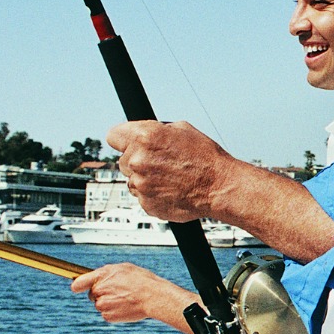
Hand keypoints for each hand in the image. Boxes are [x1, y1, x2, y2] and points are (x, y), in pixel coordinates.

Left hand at [70, 263, 194, 328]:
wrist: (153, 297)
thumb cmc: (142, 280)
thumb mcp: (123, 268)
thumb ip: (106, 273)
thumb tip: (97, 277)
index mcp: (101, 276)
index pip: (78, 283)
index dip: (77, 286)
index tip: (77, 288)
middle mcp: (98, 290)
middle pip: (92, 294)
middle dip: (102, 293)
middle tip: (119, 291)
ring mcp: (102, 304)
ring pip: (101, 305)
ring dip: (109, 303)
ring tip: (126, 298)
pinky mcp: (108, 316)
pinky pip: (107, 314)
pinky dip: (115, 312)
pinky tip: (126, 307)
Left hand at [107, 120, 237, 221]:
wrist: (219, 186)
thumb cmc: (206, 158)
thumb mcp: (182, 129)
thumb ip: (155, 131)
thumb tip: (141, 133)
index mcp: (145, 138)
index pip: (113, 136)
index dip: (123, 139)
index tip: (129, 144)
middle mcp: (138, 161)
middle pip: (123, 160)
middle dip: (138, 160)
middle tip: (160, 163)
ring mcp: (140, 184)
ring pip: (132, 180)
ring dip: (145, 179)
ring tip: (169, 178)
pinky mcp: (146, 204)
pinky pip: (142, 196)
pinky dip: (153, 194)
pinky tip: (171, 189)